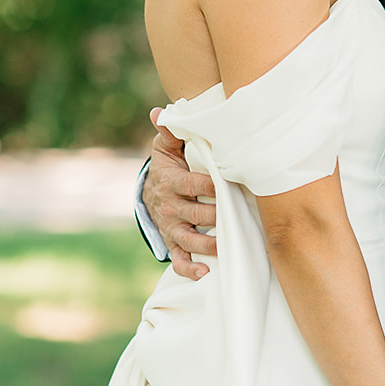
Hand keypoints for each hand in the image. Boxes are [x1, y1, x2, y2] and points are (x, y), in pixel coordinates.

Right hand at [145, 109, 216, 280]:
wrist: (151, 190)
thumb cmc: (168, 164)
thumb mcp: (166, 147)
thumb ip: (170, 131)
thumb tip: (161, 112)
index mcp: (170, 181)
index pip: (189, 184)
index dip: (206, 185)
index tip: (224, 185)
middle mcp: (170, 207)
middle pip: (193, 214)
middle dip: (213, 216)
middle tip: (234, 216)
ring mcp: (172, 227)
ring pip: (189, 239)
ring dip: (207, 245)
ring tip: (226, 247)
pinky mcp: (173, 242)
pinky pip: (178, 259)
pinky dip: (189, 269)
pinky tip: (205, 273)